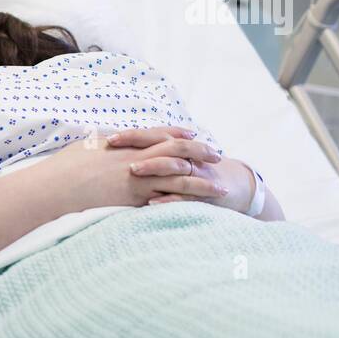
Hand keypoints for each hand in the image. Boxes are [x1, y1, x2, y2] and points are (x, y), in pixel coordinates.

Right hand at [50, 127, 228, 211]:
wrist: (54, 187)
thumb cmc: (63, 169)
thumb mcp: (84, 148)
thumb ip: (100, 145)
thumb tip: (103, 142)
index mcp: (124, 143)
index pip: (158, 134)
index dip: (178, 134)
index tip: (193, 135)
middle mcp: (135, 158)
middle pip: (177, 151)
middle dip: (200, 153)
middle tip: (217, 155)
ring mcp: (137, 179)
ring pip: (180, 178)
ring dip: (203, 183)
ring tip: (222, 188)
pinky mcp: (134, 200)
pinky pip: (168, 200)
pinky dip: (187, 204)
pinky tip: (201, 210)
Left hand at [108, 127, 253, 213]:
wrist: (229, 187)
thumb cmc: (188, 173)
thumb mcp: (171, 160)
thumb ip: (147, 155)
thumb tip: (114, 154)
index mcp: (175, 146)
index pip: (152, 136)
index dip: (132, 135)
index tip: (109, 137)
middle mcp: (185, 156)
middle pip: (163, 145)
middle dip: (139, 144)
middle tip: (114, 146)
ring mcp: (195, 174)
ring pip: (175, 167)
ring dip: (154, 167)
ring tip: (133, 170)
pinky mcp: (202, 194)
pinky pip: (185, 196)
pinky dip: (168, 199)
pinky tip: (151, 202)